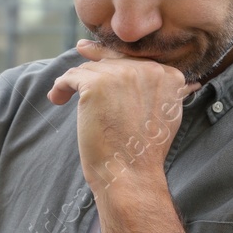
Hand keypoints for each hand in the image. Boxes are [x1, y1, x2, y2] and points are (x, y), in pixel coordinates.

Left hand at [48, 38, 196, 192]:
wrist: (131, 173)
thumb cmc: (145, 150)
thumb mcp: (168, 113)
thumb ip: (165, 90)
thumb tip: (176, 78)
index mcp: (168, 74)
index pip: (134, 60)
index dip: (114, 69)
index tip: (95, 69)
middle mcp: (147, 69)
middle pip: (111, 61)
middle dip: (94, 77)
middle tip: (81, 93)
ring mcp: (121, 75)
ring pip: (89, 68)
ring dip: (75, 84)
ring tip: (66, 99)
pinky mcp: (96, 84)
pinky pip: (70, 76)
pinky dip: (60, 87)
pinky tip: (57, 98)